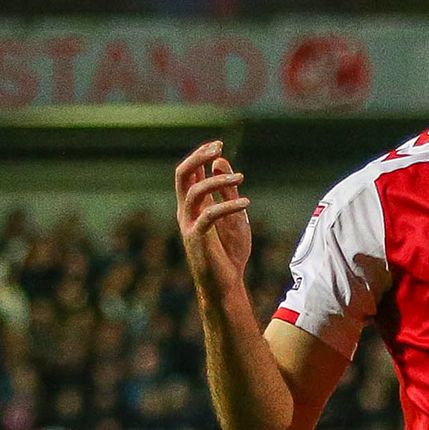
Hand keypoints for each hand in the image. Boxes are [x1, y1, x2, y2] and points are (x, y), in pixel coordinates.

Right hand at [176, 141, 252, 304]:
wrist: (226, 285)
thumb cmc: (230, 253)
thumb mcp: (235, 216)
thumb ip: (228, 192)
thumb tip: (220, 162)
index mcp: (193, 205)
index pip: (189, 172)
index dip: (200, 155)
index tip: (218, 144)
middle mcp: (186, 212)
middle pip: (182, 175)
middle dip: (198, 158)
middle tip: (218, 148)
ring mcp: (189, 225)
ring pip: (194, 191)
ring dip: (217, 180)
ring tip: (240, 177)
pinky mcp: (197, 239)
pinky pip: (209, 215)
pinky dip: (227, 205)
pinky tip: (246, 202)